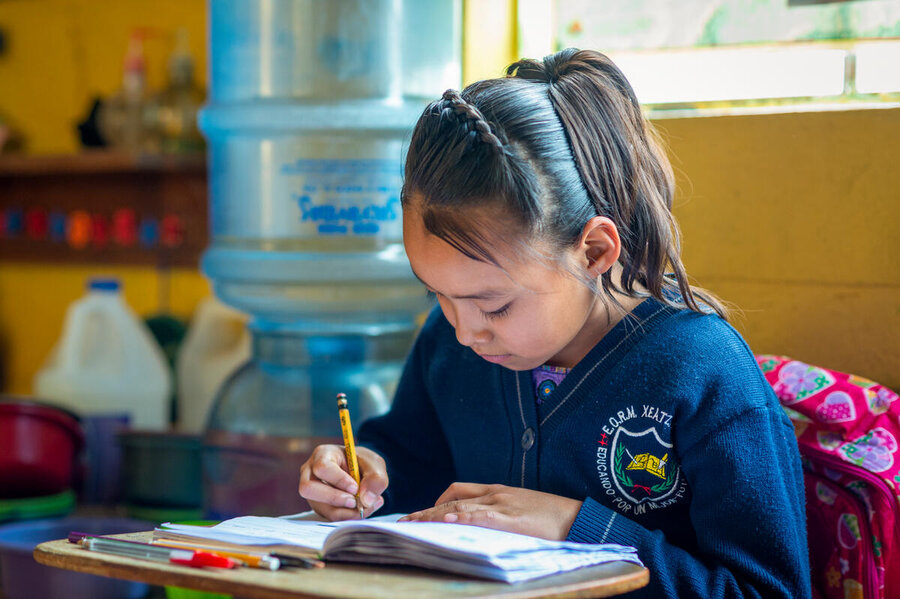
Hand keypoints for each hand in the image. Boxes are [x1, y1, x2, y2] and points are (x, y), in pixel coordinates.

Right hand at [298, 444, 387, 520]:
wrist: (361, 473)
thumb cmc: (363, 463)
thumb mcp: (374, 464)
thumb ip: (375, 478)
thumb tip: (366, 500)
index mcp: (323, 454)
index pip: (322, 467)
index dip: (338, 480)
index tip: (355, 487)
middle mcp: (311, 472)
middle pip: (308, 488)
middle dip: (334, 498)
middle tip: (354, 502)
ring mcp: (312, 491)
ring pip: (319, 506)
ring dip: (344, 512)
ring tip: (364, 507)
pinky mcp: (318, 506)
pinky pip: (328, 516)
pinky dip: (346, 516)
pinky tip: (361, 510)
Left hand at [398, 483, 582, 540]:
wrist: (579, 518)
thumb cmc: (553, 518)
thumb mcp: (521, 512)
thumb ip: (499, 516)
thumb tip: (474, 529)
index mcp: (497, 492)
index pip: (458, 491)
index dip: (436, 502)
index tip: (420, 514)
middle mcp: (495, 495)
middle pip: (452, 498)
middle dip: (426, 511)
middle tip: (405, 522)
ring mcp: (502, 505)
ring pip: (459, 506)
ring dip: (433, 516)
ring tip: (413, 524)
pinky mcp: (511, 518)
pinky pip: (480, 516)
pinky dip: (461, 517)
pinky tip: (446, 522)